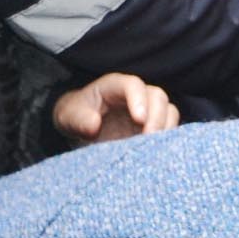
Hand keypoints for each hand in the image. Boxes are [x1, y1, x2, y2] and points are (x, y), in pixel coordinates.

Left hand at [53, 73, 179, 142]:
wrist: (81, 131)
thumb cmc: (75, 118)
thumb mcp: (68, 117)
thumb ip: (78, 119)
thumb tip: (94, 125)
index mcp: (114, 87)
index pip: (133, 85)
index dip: (139, 99)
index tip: (139, 120)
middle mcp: (136, 96)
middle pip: (157, 96)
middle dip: (157, 117)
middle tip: (149, 138)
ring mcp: (148, 111)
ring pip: (169, 112)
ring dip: (165, 129)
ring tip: (153, 148)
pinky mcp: (154, 128)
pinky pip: (170, 130)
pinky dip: (167, 140)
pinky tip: (157, 153)